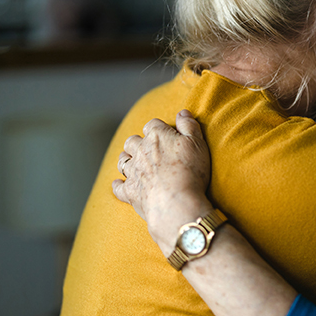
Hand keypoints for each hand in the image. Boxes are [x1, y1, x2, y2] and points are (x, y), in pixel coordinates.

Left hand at [113, 110, 213, 255]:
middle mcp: (140, 151)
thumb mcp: (198, 143)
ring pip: (122, 160)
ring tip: (133, 162)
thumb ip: (189, 125)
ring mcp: (133, 172)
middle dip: (138, 142)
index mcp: (157, 136)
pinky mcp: (130, 191)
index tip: (166, 134)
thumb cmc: (190, 171)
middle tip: (146, 147)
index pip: (153, 124)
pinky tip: (119, 184)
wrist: (176, 202)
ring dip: (126, 159)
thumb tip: (182, 112)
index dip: (159, 128)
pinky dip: (118, 184)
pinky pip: (118, 186)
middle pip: (132, 141)